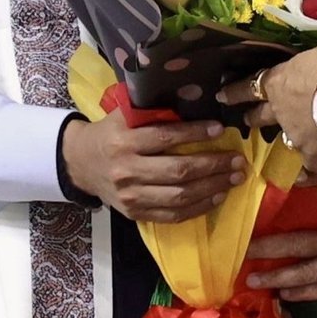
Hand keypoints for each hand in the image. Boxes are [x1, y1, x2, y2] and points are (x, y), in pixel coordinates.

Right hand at [61, 114, 244, 222]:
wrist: (79, 164)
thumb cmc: (108, 135)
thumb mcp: (122, 118)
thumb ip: (150, 113)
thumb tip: (192, 101)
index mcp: (122, 142)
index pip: (164, 137)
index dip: (194, 133)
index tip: (219, 129)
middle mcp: (125, 170)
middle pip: (178, 171)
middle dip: (213, 165)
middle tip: (237, 159)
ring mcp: (130, 196)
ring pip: (180, 195)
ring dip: (214, 187)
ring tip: (235, 177)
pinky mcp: (135, 213)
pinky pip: (174, 215)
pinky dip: (200, 207)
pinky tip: (217, 196)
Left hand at [221, 43, 316, 175]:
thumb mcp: (310, 58)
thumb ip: (301, 69)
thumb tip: (305, 70)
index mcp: (275, 84)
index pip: (246, 88)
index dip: (233, 93)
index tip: (221, 97)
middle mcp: (279, 111)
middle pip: (259, 116)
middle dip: (252, 117)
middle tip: (247, 119)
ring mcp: (294, 133)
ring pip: (286, 139)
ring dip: (290, 139)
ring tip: (294, 143)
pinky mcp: (313, 150)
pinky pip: (313, 162)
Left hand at [247, 210, 316, 300]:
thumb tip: (300, 184)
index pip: (295, 244)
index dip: (269, 247)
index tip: (246, 248)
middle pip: (302, 272)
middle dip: (274, 277)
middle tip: (249, 280)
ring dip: (292, 291)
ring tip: (269, 291)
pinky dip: (312, 295)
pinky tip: (295, 295)